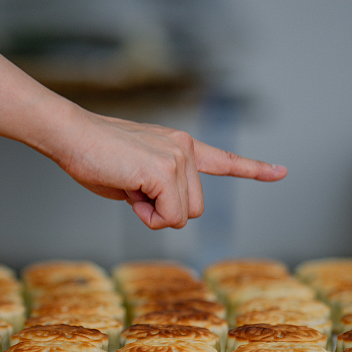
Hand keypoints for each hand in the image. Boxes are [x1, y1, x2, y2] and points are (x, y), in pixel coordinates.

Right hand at [0, 20, 285, 228]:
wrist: (70, 135)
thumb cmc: (93, 157)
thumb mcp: (133, 181)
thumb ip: (158, 194)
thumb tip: (166, 213)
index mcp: (181, 147)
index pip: (223, 161)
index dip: (253, 169)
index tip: (281, 172)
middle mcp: (186, 148)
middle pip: (194, 210)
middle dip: (163, 211)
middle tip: (132, 188)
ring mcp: (179, 158)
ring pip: (183, 216)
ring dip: (154, 213)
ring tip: (128, 184)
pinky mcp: (166, 170)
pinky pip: (168, 215)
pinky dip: (146, 214)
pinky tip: (128, 186)